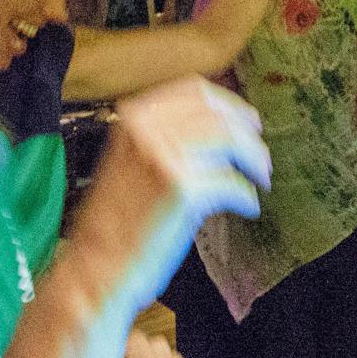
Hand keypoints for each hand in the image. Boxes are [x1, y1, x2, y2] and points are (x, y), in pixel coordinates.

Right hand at [63, 78, 270, 313]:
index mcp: (133, 117)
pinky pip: (233, 184)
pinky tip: (248, 206)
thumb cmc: (114, 224)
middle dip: (248, 134)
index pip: (194, 91)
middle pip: (218, 114)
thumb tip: (215, 125)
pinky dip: (247, 196)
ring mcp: (165, 156)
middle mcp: (147, 129)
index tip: (247, 121)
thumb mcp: (130, 161)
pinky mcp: (183, 189)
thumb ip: (163, 137)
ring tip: (261, 178)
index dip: (229, 105)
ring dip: (255, 160)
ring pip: (232, 142)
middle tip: (260, 154)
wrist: (95, 266)